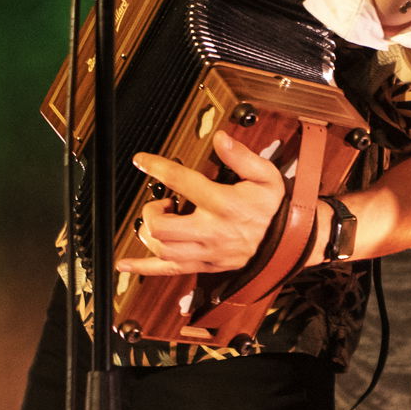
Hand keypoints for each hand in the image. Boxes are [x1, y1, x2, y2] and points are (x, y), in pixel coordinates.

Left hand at [114, 134, 286, 275]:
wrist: (285, 241)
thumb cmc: (271, 207)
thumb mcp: (266, 175)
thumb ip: (242, 156)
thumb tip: (221, 138)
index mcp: (224, 203)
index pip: (181, 182)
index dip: (157, 167)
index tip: (142, 160)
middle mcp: (211, 230)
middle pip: (162, 227)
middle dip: (152, 212)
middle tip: (162, 203)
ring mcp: (206, 252)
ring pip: (163, 249)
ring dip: (151, 233)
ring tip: (161, 221)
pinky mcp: (204, 265)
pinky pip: (168, 271)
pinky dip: (143, 267)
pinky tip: (125, 263)